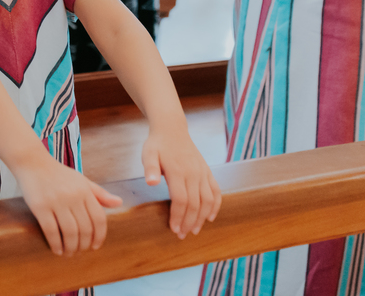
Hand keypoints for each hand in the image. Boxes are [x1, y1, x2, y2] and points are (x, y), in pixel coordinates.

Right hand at [15, 154, 122, 255]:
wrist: (32, 162)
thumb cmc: (58, 173)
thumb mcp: (82, 180)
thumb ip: (100, 193)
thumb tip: (119, 203)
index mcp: (85, 190)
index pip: (99, 219)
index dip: (100, 236)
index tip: (95, 247)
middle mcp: (73, 196)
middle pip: (85, 228)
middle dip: (84, 245)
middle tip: (79, 251)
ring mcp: (56, 201)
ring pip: (70, 232)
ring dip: (71, 247)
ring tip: (69, 253)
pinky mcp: (40, 206)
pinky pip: (51, 230)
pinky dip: (55, 243)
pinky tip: (57, 249)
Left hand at [142, 122, 221, 238]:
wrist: (172, 129)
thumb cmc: (157, 144)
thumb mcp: (148, 153)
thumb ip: (150, 169)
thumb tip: (150, 183)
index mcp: (177, 171)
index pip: (180, 200)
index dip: (178, 217)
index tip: (174, 230)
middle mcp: (193, 173)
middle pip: (195, 204)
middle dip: (189, 222)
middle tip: (182, 236)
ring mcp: (203, 173)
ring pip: (208, 200)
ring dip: (202, 218)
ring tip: (195, 230)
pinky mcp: (208, 172)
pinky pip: (216, 191)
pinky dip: (216, 206)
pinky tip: (210, 217)